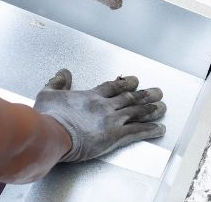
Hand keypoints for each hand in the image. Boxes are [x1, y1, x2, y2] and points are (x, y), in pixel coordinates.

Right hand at [33, 69, 165, 162]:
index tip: (135, 81)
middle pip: (130, 98)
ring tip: (162, 107)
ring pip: (137, 113)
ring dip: (152, 110)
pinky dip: (150, 130)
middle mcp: (104, 106)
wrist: (53, 133)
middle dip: (145, 95)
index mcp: (91, 96)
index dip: (126, 83)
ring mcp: (111, 121)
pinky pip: (137, 132)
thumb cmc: (49, 117)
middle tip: (157, 92)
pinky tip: (159, 129)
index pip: (113, 87)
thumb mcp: (47, 94)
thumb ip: (57, 83)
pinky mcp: (114, 136)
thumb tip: (62, 73)